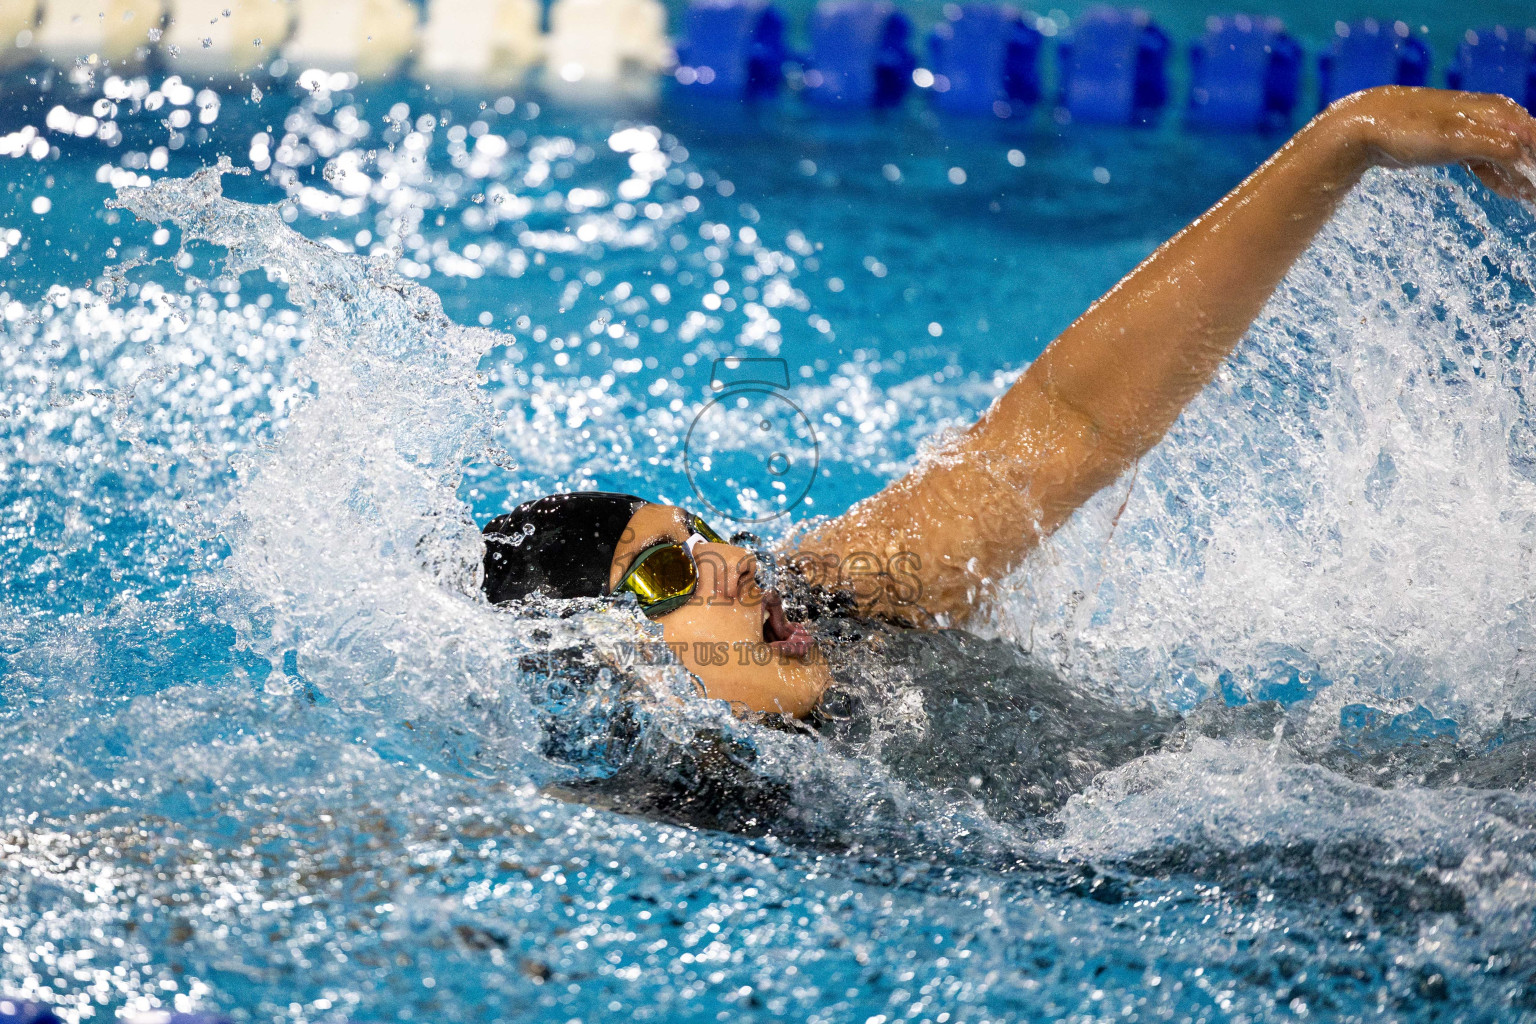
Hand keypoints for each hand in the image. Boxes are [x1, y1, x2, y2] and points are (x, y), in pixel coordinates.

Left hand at [1324, 86, 1535, 201]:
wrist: (1364, 127)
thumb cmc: (1409, 129)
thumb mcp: (1455, 140)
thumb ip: (1494, 147)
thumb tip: (1524, 158)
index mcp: (1495, 110)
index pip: (1533, 135)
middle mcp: (1488, 116)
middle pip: (1524, 143)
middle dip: (1532, 167)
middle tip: (1535, 195)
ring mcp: (1470, 129)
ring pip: (1506, 153)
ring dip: (1518, 174)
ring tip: (1529, 197)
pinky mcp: (1452, 143)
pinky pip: (1485, 159)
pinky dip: (1497, 174)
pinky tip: (1506, 190)